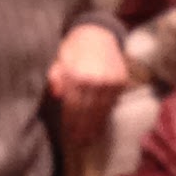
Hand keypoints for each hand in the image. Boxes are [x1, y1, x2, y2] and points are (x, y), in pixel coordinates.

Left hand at [48, 24, 128, 145]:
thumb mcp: (59, 58)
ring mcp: (110, 82)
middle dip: (82, 129)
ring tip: (89, 140)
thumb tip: (56, 95)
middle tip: (79, 144)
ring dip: (94, 127)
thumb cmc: (74, 47)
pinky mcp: (120, 81)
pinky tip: (100, 126)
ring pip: (101, 110)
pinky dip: (105, 116)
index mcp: (77, 75)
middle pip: (87, 111)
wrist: (98, 32)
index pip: (73, 106)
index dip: (70, 123)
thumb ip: (55, 76)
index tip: (68, 136)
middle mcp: (95, 80)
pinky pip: (111, 103)